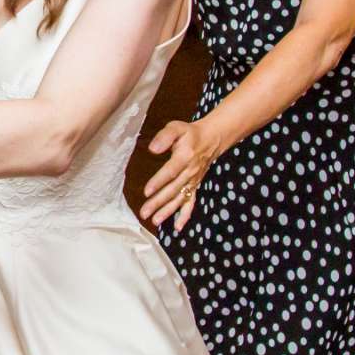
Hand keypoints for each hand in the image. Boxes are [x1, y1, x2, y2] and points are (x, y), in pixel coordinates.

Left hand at [140, 116, 222, 230]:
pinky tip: (177, 227)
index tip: (147, 192)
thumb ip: (164, 137)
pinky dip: (185, 216)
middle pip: (173, 189)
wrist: (211, 139)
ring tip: (155, 221)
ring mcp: (193, 181)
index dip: (159, 182)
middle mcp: (190, 172)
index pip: (170, 171)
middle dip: (158, 202)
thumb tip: (152, 149)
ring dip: (168, 211)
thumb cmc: (189, 134)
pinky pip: (191, 203)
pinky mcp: (195, 186)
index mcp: (185, 157)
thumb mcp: (176, 128)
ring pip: (180, 199)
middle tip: (144, 212)